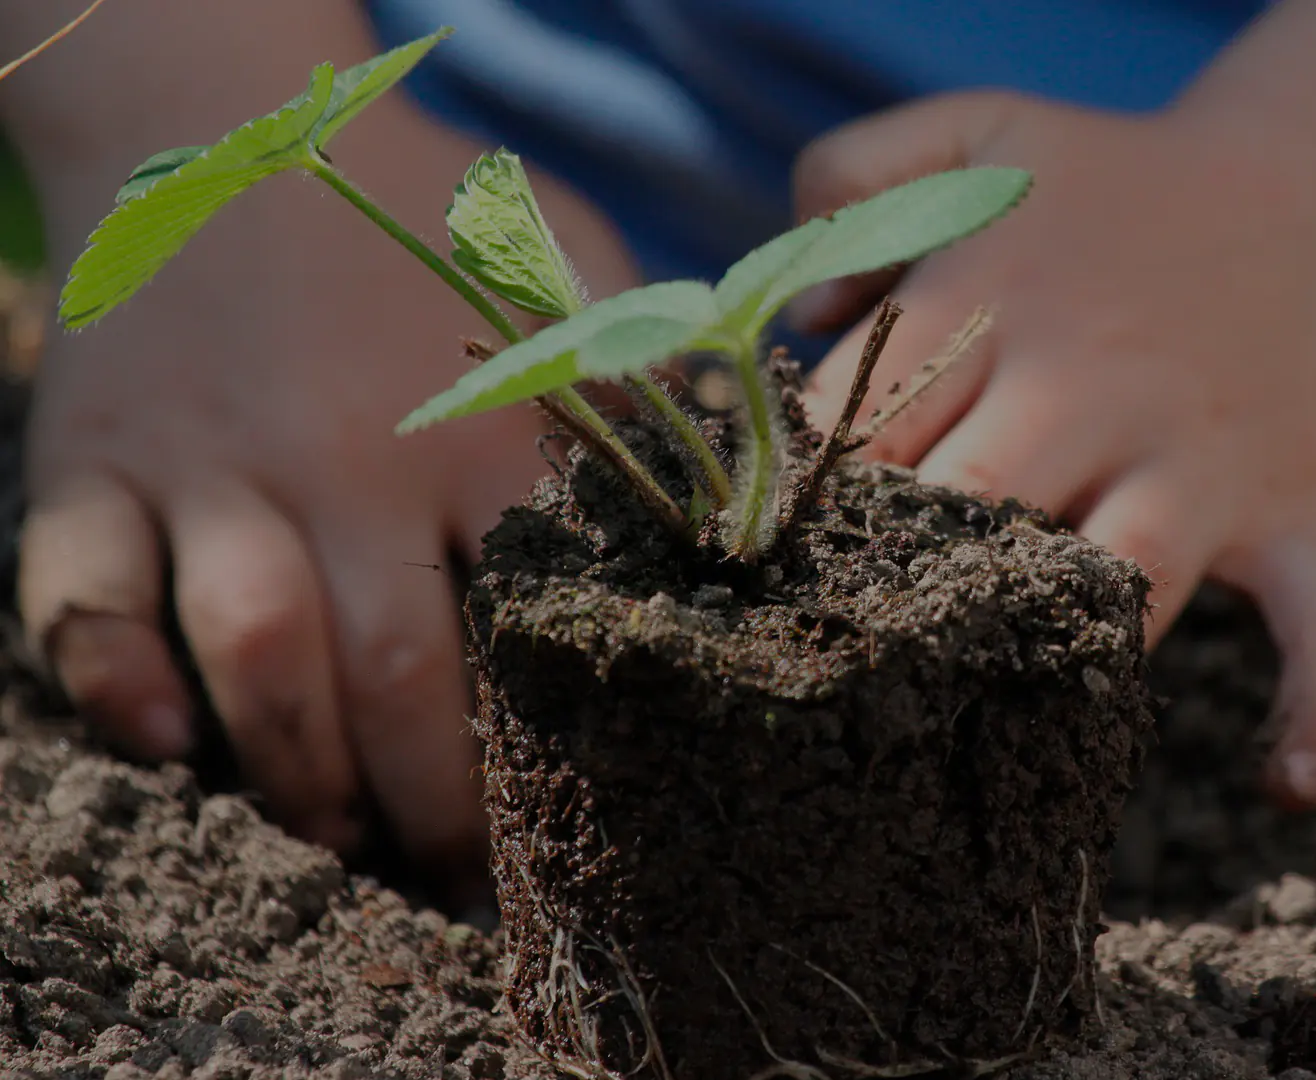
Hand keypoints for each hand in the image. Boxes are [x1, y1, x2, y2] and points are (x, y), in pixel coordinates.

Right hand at [14, 73, 636, 897]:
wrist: (223, 115)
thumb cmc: (420, 217)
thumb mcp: (561, 270)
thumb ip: (641, 381)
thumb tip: (740, 501)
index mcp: (480, 424)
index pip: (536, 625)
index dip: (556, 752)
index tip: (570, 824)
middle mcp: (346, 453)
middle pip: (394, 674)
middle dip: (430, 808)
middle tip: (452, 876)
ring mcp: (211, 459)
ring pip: (253, 656)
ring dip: (296, 776)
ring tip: (338, 837)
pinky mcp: (96, 459)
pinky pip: (81, 595)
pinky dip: (113, 683)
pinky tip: (168, 746)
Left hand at [797, 92, 1315, 806]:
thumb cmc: (1127, 187)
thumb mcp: (982, 130)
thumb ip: (854, 175)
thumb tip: (800, 321)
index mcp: (999, 304)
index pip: (862, 429)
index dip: (808, 504)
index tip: (774, 561)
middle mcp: (1095, 390)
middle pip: (966, 512)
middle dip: (902, 584)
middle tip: (849, 653)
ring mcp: (1207, 464)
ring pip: (1117, 585)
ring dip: (1055, 652)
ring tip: (995, 717)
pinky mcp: (1311, 518)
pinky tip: (1284, 783)